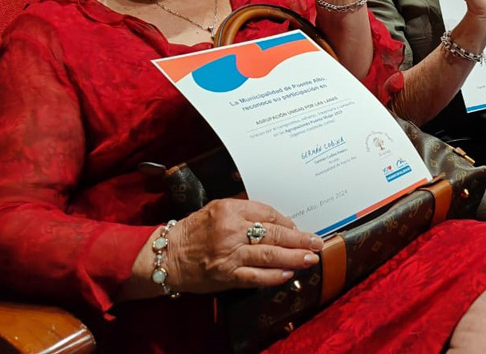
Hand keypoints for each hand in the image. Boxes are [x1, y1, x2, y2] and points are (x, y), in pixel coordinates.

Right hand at [165, 199, 323, 292]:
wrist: (168, 256)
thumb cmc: (194, 231)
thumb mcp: (216, 209)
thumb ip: (243, 208)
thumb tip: (274, 216)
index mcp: (229, 210)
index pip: (267, 213)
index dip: (286, 221)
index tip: (298, 226)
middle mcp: (230, 231)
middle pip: (273, 233)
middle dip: (299, 239)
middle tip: (316, 242)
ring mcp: (229, 255)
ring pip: (269, 255)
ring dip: (293, 257)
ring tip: (311, 258)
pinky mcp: (226, 275)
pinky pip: (255, 276)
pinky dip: (274, 276)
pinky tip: (288, 273)